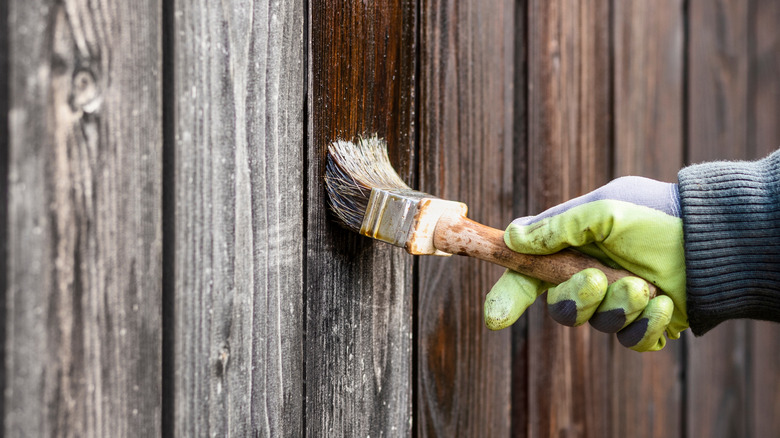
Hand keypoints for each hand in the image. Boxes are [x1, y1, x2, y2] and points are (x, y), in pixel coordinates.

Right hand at [484, 176, 687, 351]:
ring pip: (596, 324)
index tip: (495, 316)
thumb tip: (514, 238)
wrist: (716, 237)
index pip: (530, 274)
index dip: (509, 295)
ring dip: (618, 305)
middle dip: (574, 296)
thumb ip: (558, 227)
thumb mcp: (604, 209)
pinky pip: (631, 340)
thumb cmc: (658, 215)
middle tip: (596, 278)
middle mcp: (590, 276)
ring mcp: (618, 302)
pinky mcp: (645, 324)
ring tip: (644, 285)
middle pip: (559, 307)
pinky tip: (663, 302)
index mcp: (573, 247)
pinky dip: (645, 323)